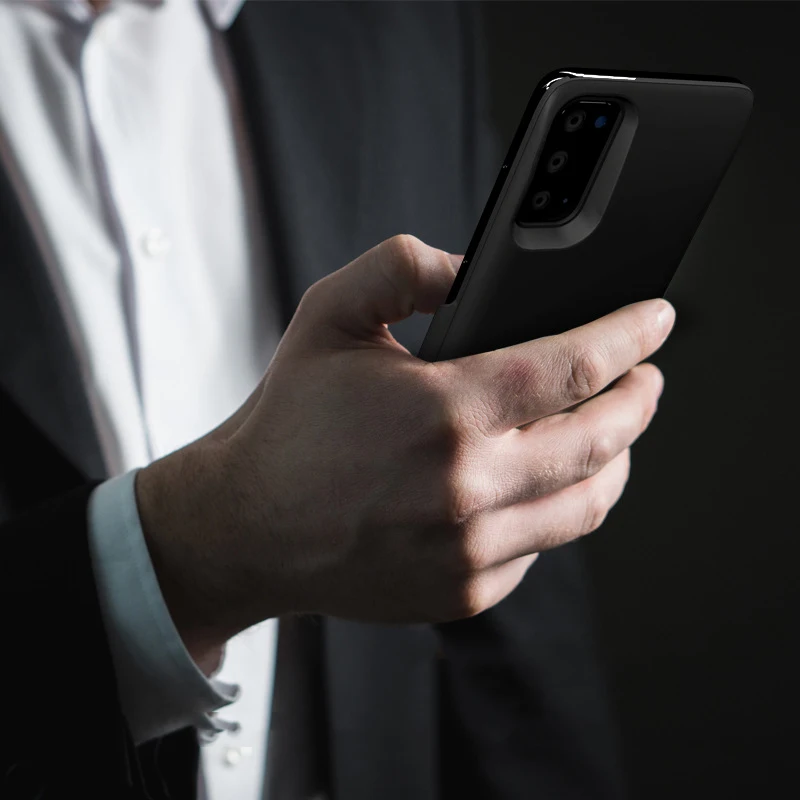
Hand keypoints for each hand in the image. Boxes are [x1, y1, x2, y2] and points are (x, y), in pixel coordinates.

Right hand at [136, 234, 674, 661]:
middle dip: (640, 400)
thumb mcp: (329, 316)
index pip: (574, 365)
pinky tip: (541, 484)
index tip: (654, 321)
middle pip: (602, 440)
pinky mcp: (464, 592)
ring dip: (617, 459)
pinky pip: (543, 546)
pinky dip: (557, 508)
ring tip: (614, 432)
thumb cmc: (291, 421)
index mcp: (443, 410)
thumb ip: (400, 266)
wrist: (250, 525)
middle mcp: (466, 487)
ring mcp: (470, 551)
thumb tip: (469, 265)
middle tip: (647, 378)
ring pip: (588, 503)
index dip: (629, 335)